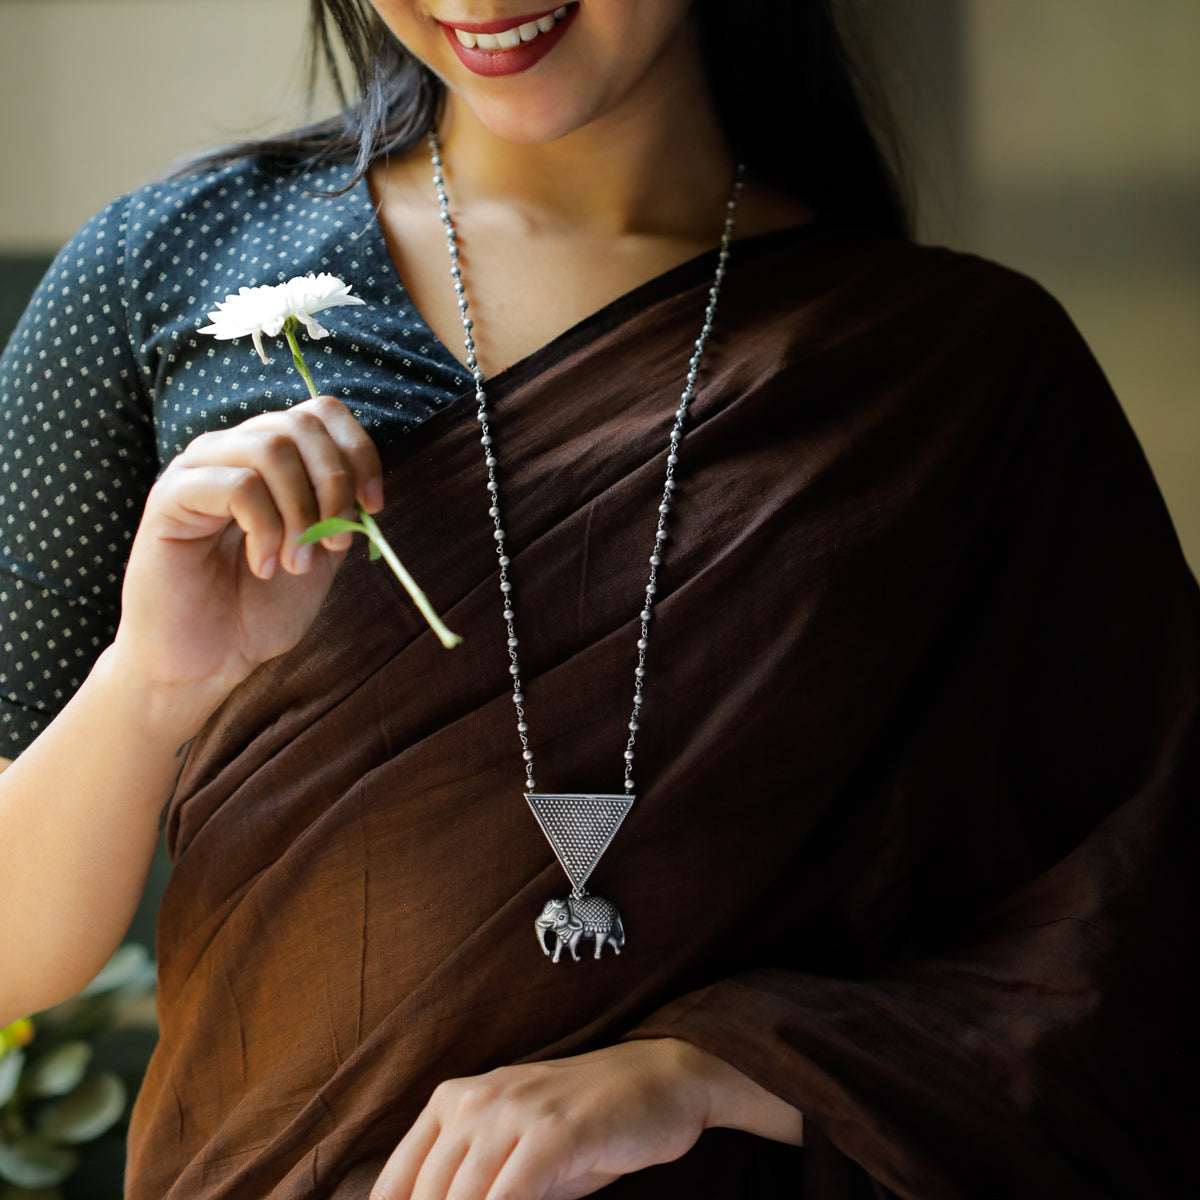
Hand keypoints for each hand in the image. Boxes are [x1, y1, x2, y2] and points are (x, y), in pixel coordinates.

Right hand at [113, 396, 381, 713]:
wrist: (206, 659)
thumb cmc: (258, 608)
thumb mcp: (320, 552)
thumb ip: (340, 509)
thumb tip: (364, 482)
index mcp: (270, 459)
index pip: (321, 412)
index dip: (358, 451)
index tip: (374, 507)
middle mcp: (232, 450)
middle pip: (300, 425)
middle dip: (334, 486)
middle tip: (334, 544)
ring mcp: (198, 469)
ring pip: (271, 448)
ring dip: (300, 512)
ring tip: (294, 562)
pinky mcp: (171, 496)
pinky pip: (237, 484)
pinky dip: (266, 528)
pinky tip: (262, 567)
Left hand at [370, 1039, 802, 1199]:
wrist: (662, 1080)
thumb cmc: (586, 1126)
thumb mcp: (516, 1152)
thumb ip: (473, 1186)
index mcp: (453, 1101)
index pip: (397, 1184)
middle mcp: (475, 1100)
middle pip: (428, 1196)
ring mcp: (515, 1112)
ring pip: (462, 1197)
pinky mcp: (554, 1132)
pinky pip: (510, 1196)